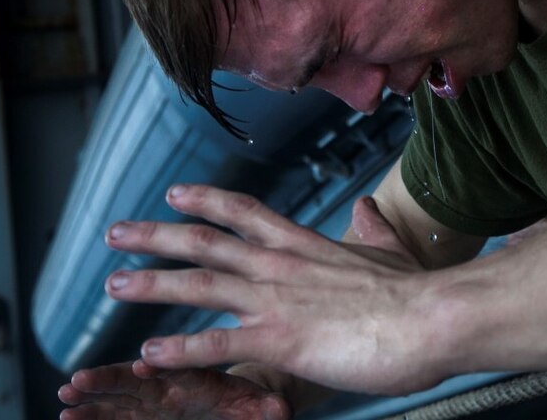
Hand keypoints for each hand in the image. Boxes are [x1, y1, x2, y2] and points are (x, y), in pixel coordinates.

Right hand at [58, 359, 290, 419]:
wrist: (247, 398)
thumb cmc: (253, 399)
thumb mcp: (263, 406)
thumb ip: (267, 410)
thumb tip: (280, 411)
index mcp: (198, 377)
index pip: (178, 368)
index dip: (160, 366)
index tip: (140, 364)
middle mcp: (171, 385)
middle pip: (137, 381)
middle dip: (108, 381)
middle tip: (77, 381)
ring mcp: (155, 400)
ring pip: (119, 396)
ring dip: (92, 397)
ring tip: (63, 397)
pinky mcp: (146, 415)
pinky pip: (116, 416)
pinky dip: (93, 415)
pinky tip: (65, 418)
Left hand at [102, 185, 449, 394]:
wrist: (432, 317)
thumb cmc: (416, 290)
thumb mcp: (390, 248)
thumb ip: (371, 226)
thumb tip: (367, 205)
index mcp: (302, 244)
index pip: (243, 212)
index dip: (205, 200)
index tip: (174, 191)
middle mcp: (279, 265)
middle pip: (204, 242)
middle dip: (155, 235)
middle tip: (116, 232)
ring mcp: (276, 300)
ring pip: (199, 286)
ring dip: (153, 284)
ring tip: (114, 284)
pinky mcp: (281, 341)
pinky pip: (218, 345)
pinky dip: (180, 351)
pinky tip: (147, 355)